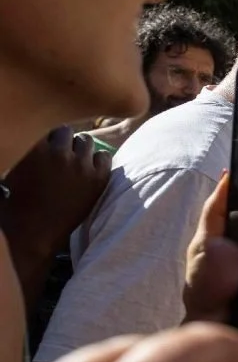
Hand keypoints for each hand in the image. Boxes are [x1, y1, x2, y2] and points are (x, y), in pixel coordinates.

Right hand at [1, 126, 110, 250]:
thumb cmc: (16, 206)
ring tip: (72, 162)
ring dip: (79, 148)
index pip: (44, 125)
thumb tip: (28, 135)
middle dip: (61, 140)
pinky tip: (88, 171)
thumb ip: (22, 150)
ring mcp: (80, 166)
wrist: (37, 236)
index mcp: (32, 149)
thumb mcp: (9, 172)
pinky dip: (97, 160)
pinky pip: (104, 156)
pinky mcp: (99, 179)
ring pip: (85, 141)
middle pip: (65, 130)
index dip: (44, 135)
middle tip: (58, 154)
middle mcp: (57, 153)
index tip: (43, 145)